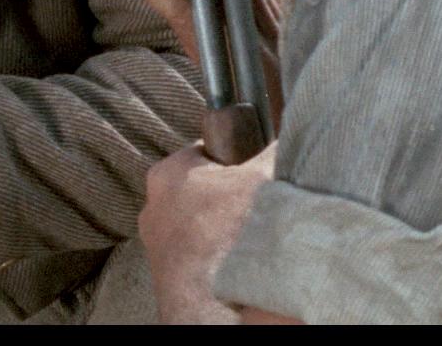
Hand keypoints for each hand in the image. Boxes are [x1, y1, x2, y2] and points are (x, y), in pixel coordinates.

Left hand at [138, 141, 273, 323]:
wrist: (216, 305)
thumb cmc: (230, 235)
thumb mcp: (262, 176)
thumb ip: (272, 149)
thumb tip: (287, 137)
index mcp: (168, 172)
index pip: (207, 151)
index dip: (236, 159)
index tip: (254, 171)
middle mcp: (154, 207)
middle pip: (203, 190)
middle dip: (229, 196)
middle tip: (256, 207)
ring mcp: (158, 244)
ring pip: (200, 225)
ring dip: (224, 230)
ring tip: (249, 238)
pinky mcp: (167, 275)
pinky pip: (199, 255)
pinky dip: (218, 256)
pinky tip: (237, 261)